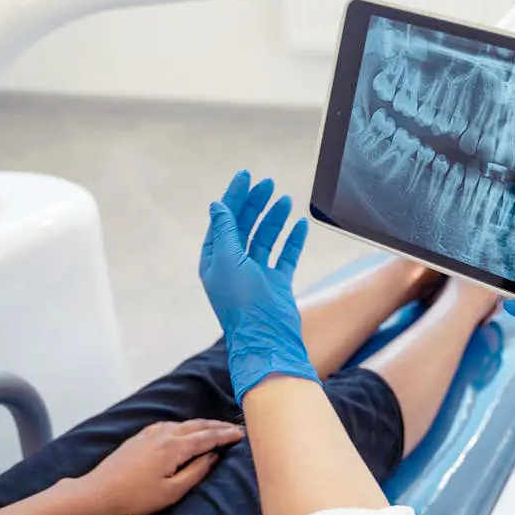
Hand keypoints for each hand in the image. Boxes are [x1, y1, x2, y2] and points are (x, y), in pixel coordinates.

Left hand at [77, 420, 244, 514]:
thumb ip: (196, 472)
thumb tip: (213, 457)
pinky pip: (169, 425)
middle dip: (218, 426)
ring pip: (183, 423)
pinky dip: (184, 426)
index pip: (208, 437)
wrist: (98, 492)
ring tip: (215, 428)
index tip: (242, 434)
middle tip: (234, 428)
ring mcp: (150, 434)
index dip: (226, 435)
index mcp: (174, 447)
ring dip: (202, 424)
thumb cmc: (135, 497)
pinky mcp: (140, 437)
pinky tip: (184, 430)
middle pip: (197, 425)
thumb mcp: (172, 492)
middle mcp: (164, 434)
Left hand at [199, 170, 319, 402]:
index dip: (233, 197)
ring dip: (274, 218)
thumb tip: (217, 205)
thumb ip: (225, 230)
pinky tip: (299, 225)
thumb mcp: (228, 259)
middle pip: (244, 226)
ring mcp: (256, 275)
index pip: (224, 221)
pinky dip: (292, 240)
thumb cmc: (243, 302)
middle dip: (255, 203)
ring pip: (265, 238)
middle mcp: (234, 266)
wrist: (267, 338)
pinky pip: (285, 256)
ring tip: (285, 200)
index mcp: (216, 260)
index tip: (246, 176)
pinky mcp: (277, 284)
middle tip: (267, 184)